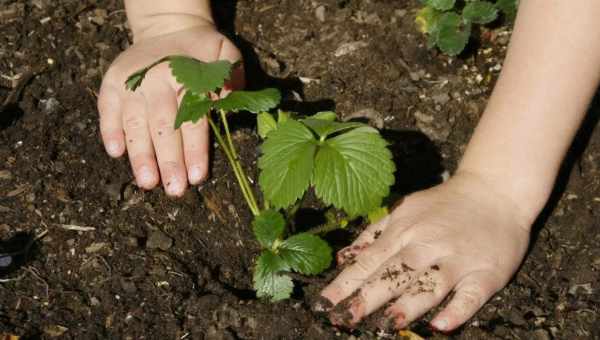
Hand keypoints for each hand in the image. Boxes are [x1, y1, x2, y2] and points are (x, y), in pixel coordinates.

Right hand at [98, 19, 242, 195]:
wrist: (170, 28)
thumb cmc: (202, 52)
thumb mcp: (225, 55)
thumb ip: (231, 77)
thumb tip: (228, 102)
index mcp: (185, 76)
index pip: (192, 120)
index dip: (195, 150)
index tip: (197, 177)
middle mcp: (154, 79)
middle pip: (163, 127)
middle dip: (169, 161)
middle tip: (174, 190)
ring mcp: (130, 82)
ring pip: (135, 124)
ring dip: (140, 156)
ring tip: (147, 183)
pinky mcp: (112, 83)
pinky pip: (107, 109)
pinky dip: (110, 130)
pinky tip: (116, 153)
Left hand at [318, 171, 530, 331]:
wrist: (494, 190)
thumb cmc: (443, 205)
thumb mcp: (403, 210)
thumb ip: (373, 234)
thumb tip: (343, 259)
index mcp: (404, 231)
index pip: (368, 261)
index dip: (344, 284)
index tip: (324, 304)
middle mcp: (427, 244)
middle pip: (394, 273)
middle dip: (368, 298)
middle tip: (346, 319)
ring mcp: (457, 259)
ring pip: (430, 284)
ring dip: (410, 304)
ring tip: (389, 322)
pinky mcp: (486, 273)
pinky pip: (471, 295)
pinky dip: (457, 309)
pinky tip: (442, 325)